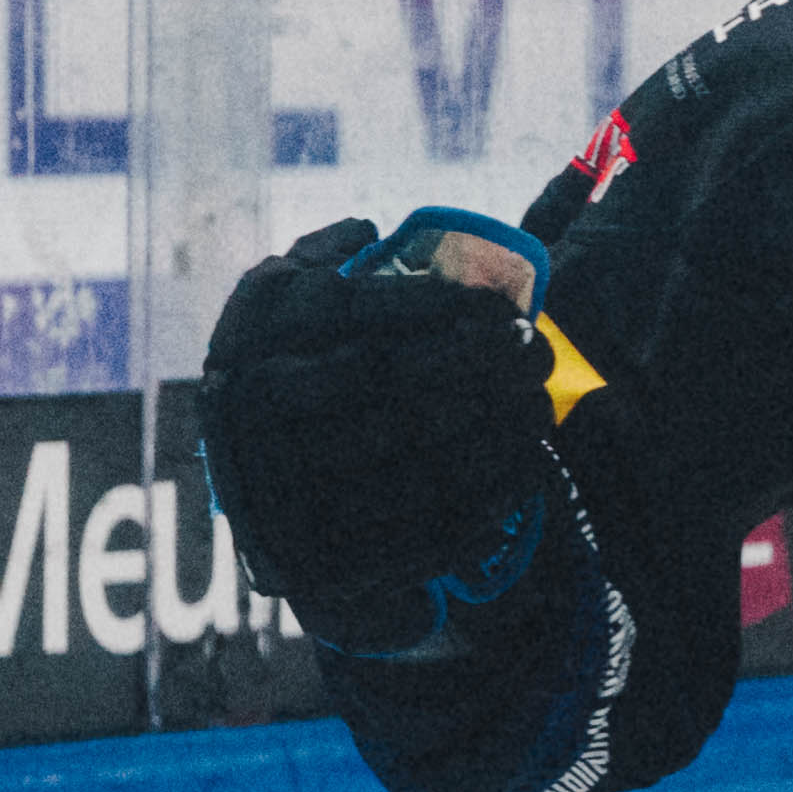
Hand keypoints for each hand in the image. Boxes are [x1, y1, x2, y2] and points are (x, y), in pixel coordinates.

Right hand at [197, 215, 568, 663]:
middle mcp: (254, 416)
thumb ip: (324, 262)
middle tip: (539, 347)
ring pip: (416, 457)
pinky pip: (427, 528)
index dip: (440, 305)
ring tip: (541, 400)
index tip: (501, 304)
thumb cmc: (301, 379)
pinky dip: (490, 495)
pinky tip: (530, 463)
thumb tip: (371, 230)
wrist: (271, 510)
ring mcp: (287, 495)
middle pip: (393, 382)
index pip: (357, 312)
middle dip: (481, 362)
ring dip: (497, 428)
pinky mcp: (330, 561)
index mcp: (251, 343)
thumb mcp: (287, 311)